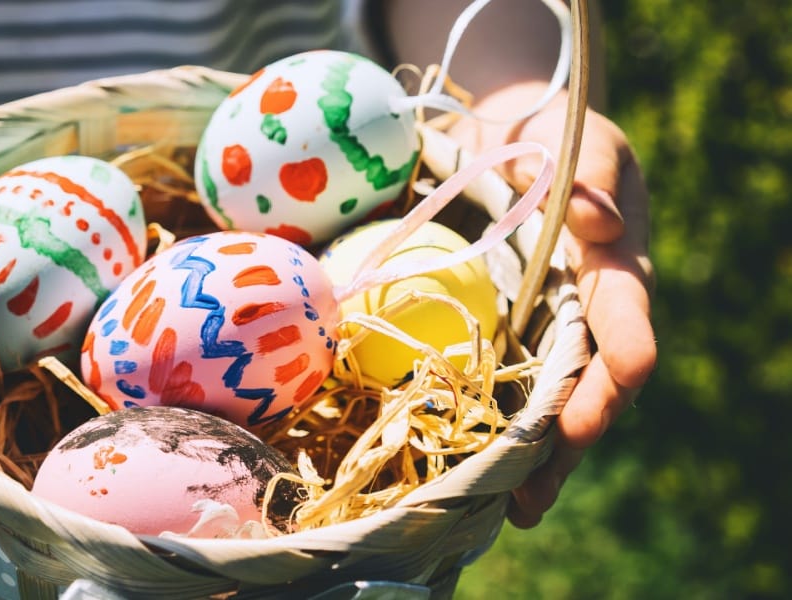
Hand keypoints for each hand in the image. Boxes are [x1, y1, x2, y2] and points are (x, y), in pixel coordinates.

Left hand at [449, 82, 656, 527]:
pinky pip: (504, 384)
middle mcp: (588, 312)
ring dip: (532, 458)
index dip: (613, 377)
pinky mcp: (507, 329)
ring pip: (549, 402)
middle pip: (589, 389)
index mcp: (616, 270)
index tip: (588, 418)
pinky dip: (491, 427)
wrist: (512, 135)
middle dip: (566, 445)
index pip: (626, 328)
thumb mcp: (577, 143)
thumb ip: (590, 179)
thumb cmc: (556, 135)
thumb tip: (599, 225)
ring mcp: (548, 326)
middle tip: (534, 494)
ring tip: (508, 508)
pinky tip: (467, 470)